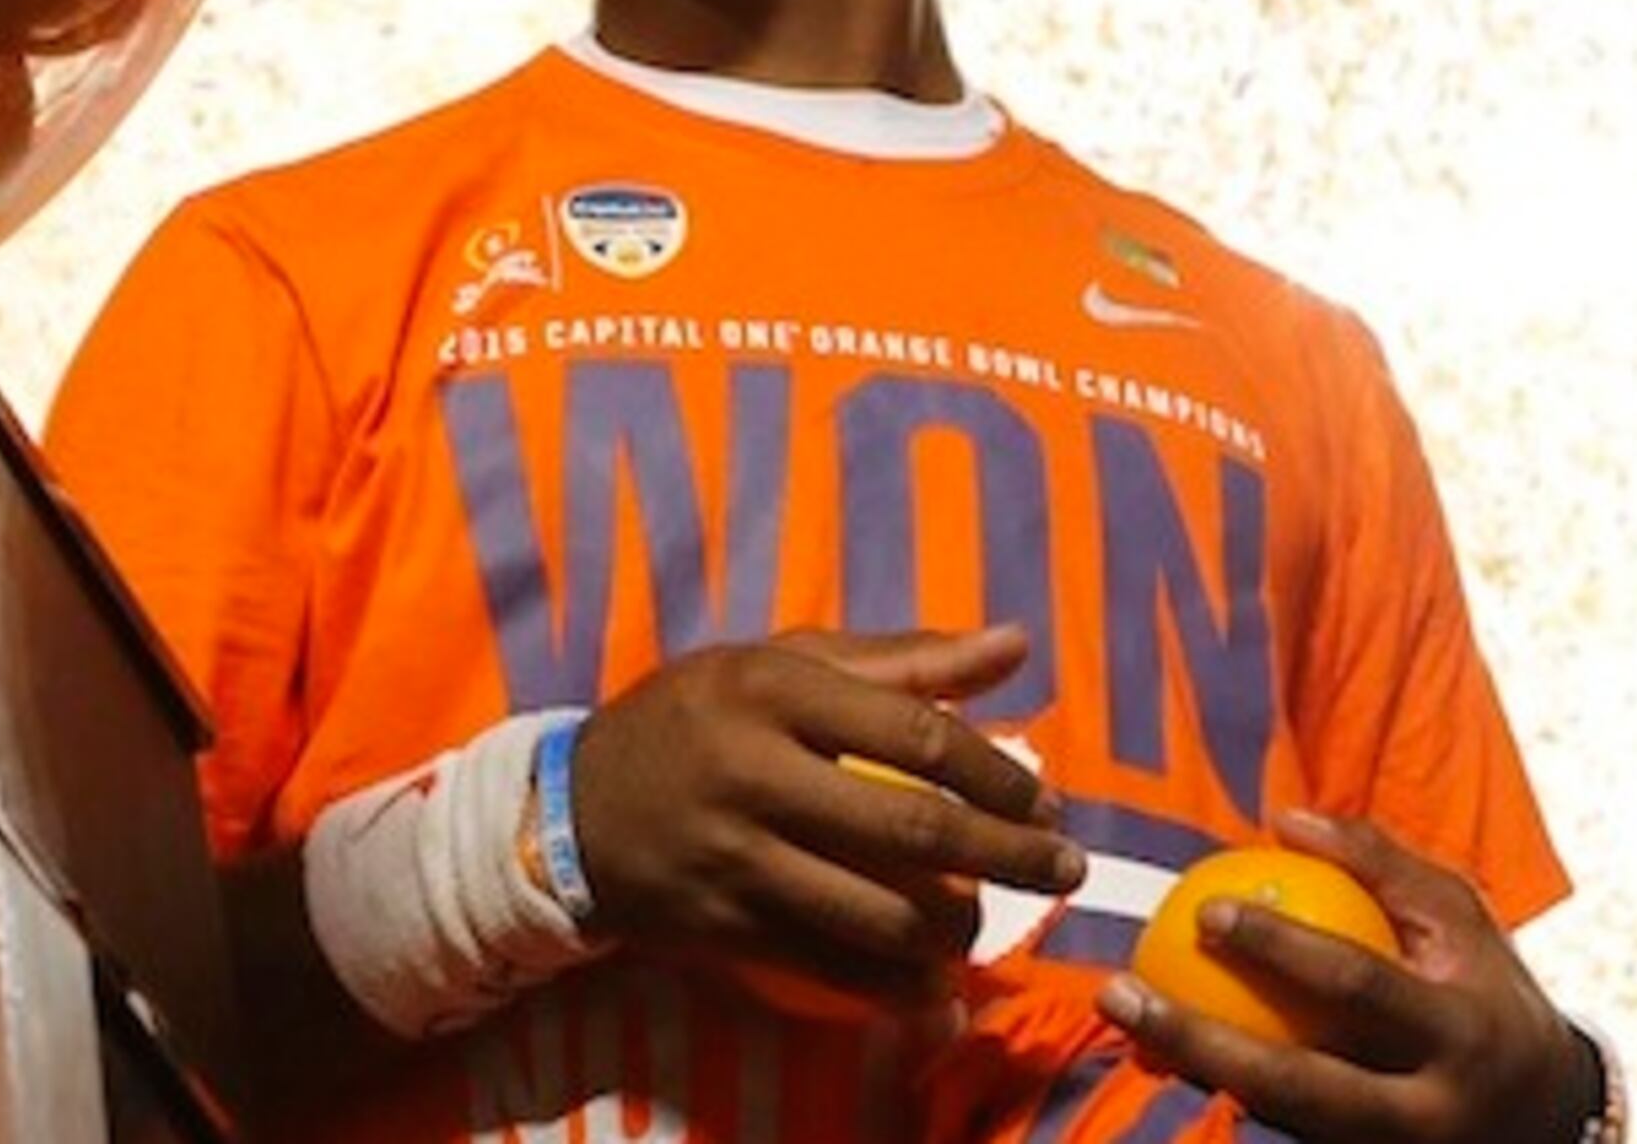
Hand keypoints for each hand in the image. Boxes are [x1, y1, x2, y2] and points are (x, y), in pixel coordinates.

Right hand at [566, 625, 1086, 1009]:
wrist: (572, 807)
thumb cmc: (695, 718)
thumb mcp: (780, 662)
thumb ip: (902, 659)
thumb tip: (1016, 646)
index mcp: (771, 690)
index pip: (917, 734)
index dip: (998, 775)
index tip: (1045, 802)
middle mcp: (752, 772)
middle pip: (912, 831)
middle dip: (1008, 858)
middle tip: (1064, 871)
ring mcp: (736, 858)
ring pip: (879, 915)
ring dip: (957, 929)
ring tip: (986, 921)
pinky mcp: (724, 928)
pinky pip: (833, 971)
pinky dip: (898, 989)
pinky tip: (934, 984)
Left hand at [1098, 808, 1594, 1143]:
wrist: (1551, 1116)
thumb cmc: (1485, 991)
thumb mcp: (1459, 920)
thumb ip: (1380, 863)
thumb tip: (1287, 818)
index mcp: (1458, 1032)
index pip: (1358, 985)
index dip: (1280, 948)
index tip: (1206, 910)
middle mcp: (1428, 1110)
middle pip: (1302, 1086)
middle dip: (1203, 1043)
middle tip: (1123, 993)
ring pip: (1283, 1127)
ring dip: (1197, 1082)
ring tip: (1127, 1032)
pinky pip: (1285, 1142)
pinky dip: (1224, 1111)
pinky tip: (1159, 1071)